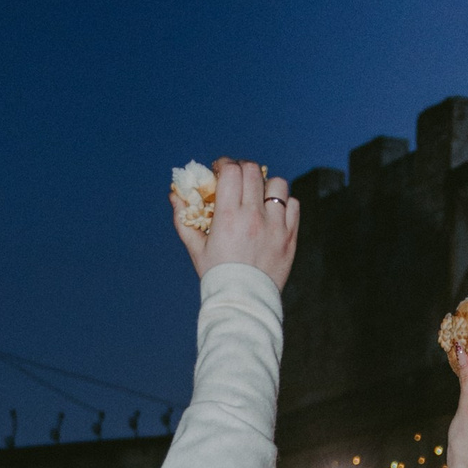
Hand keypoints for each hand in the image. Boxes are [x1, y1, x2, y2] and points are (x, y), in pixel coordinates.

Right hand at [171, 159, 299, 292]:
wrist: (243, 303)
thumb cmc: (217, 276)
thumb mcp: (196, 248)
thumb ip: (184, 219)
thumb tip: (174, 195)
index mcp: (229, 217)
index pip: (231, 170)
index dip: (225, 164)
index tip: (221, 170)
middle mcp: (254, 217)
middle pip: (253, 171)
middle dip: (243, 168)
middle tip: (238, 178)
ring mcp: (275, 226)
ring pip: (277, 184)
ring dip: (267, 184)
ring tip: (259, 195)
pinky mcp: (290, 237)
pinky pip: (293, 205)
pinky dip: (284, 204)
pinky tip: (273, 212)